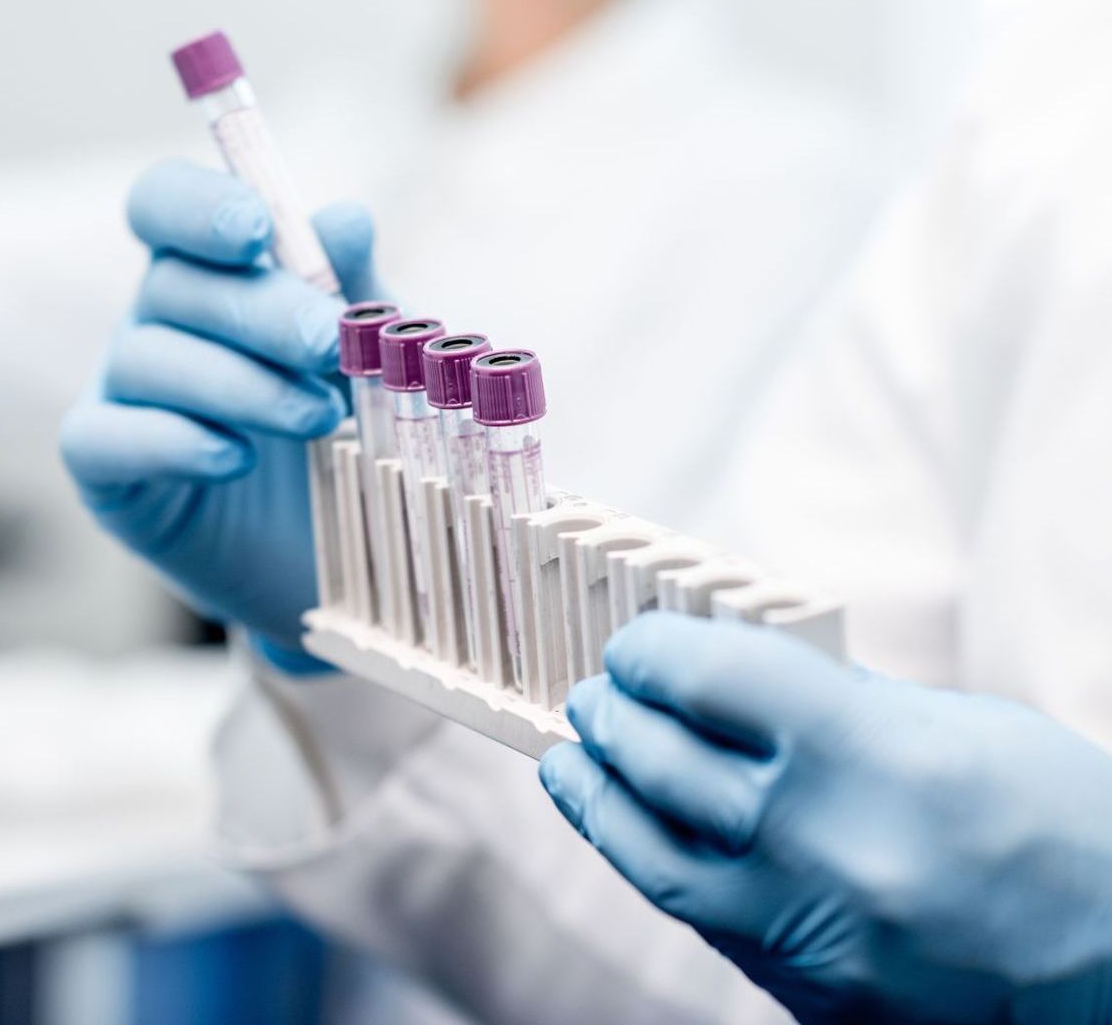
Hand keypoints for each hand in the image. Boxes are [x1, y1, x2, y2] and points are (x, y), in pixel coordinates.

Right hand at [61, 160, 383, 654]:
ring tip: (319, 419)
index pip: (165, 202)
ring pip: (146, 359)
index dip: (198, 206)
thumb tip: (344, 216)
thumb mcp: (369, 355)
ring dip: (237, 383)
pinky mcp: (106, 472)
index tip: (257, 231)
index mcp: (209, 269)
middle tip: (327, 345)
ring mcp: (120, 392)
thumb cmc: (350, 431)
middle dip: (256, 310)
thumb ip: (356, 288)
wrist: (341, 553)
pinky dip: (171, 442)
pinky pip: (104, 438)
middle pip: (171, 282)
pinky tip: (235, 459)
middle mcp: (154, 319)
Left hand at [539, 613, 1111, 1023]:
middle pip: (660, 762)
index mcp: (868, 751)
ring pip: (650, 855)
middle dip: (613, 717)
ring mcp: (811, 932)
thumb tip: (727, 683)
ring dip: (598, 798)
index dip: (649, 653)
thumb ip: (832, 703)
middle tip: (596, 697)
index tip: (634, 647)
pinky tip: (637, 832)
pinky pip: (703, 920)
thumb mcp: (955, 727)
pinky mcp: (810, 995)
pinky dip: (657, 864)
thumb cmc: (1062, 826)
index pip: (703, 678)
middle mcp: (825, 842)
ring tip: (575, 760)